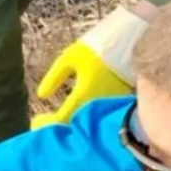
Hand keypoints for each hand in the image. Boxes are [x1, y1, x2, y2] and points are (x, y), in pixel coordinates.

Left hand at [31, 5, 146, 128]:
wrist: (134, 42)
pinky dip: (87, 121)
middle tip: (46, 123)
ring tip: (59, 120)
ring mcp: (112, 108)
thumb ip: (55, 76)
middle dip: (59, 128)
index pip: (61, 119)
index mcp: (85, 94)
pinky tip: (78, 115)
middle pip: (75, 127)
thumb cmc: (99, 48)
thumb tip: (41, 95)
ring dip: (73, 125)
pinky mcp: (121, 108)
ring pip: (88, 126)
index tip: (36, 121)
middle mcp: (99, 105)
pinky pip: (100, 120)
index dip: (46, 124)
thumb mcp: (72, 57)